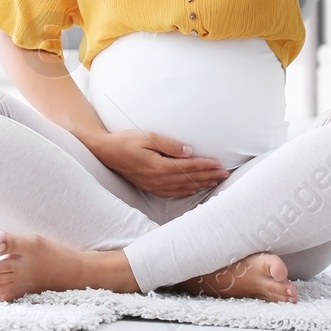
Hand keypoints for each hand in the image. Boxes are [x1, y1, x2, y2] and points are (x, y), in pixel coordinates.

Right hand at [83, 129, 229, 197]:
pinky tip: (194, 189)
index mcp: (159, 166)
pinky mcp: (149, 187)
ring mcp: (154, 185)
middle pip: (189, 179)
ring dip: (200, 184)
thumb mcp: (147, 137)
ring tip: (215, 181)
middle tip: (224, 174)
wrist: (105, 152)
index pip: (189, 167)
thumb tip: (189, 152)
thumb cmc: (125, 141)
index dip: (206, 166)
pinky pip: (172, 193)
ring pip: (183, 188)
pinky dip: (186, 192)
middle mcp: (158, 179)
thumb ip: (169, 145)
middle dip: (208, 176)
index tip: (220, 165)